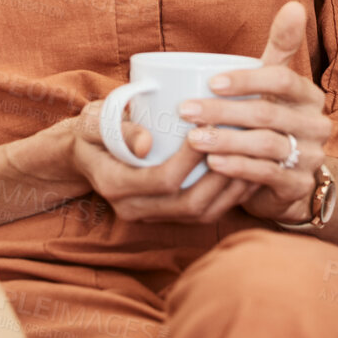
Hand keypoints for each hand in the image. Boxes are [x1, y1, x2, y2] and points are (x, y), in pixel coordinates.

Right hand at [68, 106, 256, 224]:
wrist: (84, 154)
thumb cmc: (92, 129)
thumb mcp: (94, 121)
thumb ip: (117, 128)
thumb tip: (146, 143)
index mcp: (114, 184)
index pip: (163, 180)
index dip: (192, 159)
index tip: (211, 127)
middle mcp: (133, 209)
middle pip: (189, 204)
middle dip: (221, 177)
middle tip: (242, 144)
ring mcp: (151, 216)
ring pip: (201, 214)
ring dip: (230, 189)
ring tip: (253, 159)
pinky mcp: (167, 215)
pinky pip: (204, 213)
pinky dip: (228, 195)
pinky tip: (246, 172)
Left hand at [179, 2, 332, 222]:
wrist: (282, 177)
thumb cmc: (270, 119)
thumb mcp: (274, 83)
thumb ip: (281, 45)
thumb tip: (293, 4)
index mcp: (310, 96)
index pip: (282, 80)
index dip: (247, 80)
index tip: (210, 81)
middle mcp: (317, 126)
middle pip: (268, 115)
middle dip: (223, 112)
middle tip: (186, 110)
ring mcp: (311, 158)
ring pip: (265, 146)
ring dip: (225, 141)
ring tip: (193, 138)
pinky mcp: (299, 186)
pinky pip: (266, 175)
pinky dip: (237, 168)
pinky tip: (212, 164)